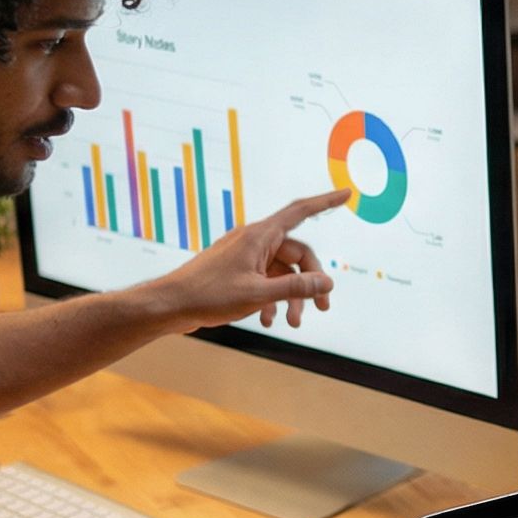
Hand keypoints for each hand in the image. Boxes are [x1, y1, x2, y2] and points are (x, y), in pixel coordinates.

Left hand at [139, 188, 348, 329]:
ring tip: (294, 323)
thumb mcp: (258, 293)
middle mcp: (254, 242)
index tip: (346, 194)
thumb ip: (295, 287)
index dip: (325, 202)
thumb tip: (327, 283)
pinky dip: (272, 299)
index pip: (300, 212)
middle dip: (311, 282)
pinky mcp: (237, 272)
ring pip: (283, 271)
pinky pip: (266, 281)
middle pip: (298, 254)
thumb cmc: (208, 295)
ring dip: (291, 297)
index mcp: (259, 236)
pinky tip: (267, 320)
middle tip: (321, 308)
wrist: (171, 305)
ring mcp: (245, 257)